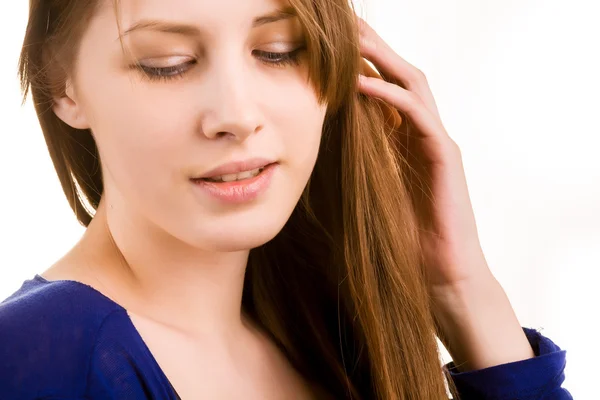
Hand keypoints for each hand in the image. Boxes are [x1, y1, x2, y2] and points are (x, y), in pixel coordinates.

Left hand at [355, 17, 534, 370]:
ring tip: (353, 37)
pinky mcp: (446, 157)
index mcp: (405, 138)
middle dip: (373, 46)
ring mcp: (437, 141)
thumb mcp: (372, 191)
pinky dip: (391, 96)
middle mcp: (423, 132)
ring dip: (383, 57)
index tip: (331, 42)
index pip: (384, 87)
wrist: (442, 273)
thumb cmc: (405, 238)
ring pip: (413, 84)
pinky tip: (363, 82)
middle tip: (344, 22)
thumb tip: (321, 144)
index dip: (361, 61)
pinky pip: (418, 116)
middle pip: (399, 73)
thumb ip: (357, 162)